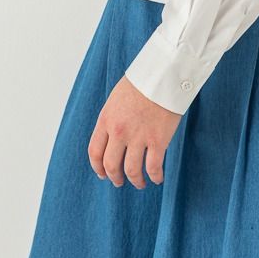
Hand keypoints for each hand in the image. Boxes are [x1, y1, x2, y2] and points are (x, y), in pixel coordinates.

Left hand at [88, 74, 182, 188]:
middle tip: (119, 182)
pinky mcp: (158, 140)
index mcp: (106, 119)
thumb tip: (111, 137)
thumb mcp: (116, 99)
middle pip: (111, 165)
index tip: (102, 174)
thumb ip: (112, 119)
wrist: (163, 74)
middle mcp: (119, 132)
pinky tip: (157, 178)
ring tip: (140, 183)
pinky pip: (153, 167)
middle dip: (114, 178)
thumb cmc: (142, 82)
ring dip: (136, 181)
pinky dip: (155, 176)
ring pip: (132, 170)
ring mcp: (138, 137)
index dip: (97, 167)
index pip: (95, 152)